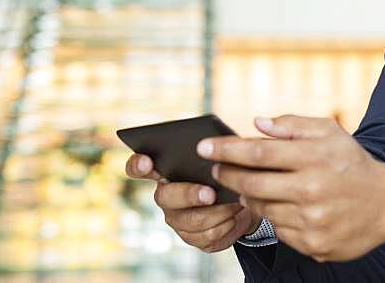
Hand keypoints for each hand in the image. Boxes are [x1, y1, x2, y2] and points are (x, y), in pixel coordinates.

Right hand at [124, 152, 262, 251]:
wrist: (246, 200)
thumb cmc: (229, 171)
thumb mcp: (223, 156)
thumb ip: (214, 151)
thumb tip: (218, 146)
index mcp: (166, 170)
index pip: (139, 167)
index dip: (138, 165)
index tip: (147, 162)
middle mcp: (166, 197)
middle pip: (165, 197)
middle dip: (189, 194)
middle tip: (210, 193)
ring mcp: (177, 220)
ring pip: (191, 220)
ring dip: (217, 212)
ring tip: (236, 203)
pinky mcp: (194, 238)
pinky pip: (206, 237)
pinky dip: (225, 226)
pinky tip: (234, 217)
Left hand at [197, 115, 384, 261]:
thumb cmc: (352, 163)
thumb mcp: (329, 132)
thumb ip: (292, 125)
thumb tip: (257, 123)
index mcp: (313, 158)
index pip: (258, 153)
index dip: (226, 150)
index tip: (204, 147)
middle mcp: (311, 190)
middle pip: (251, 183)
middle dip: (228, 173)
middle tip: (218, 167)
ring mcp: (311, 221)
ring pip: (261, 208)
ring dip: (250, 196)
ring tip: (252, 184)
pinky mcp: (312, 244)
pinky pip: (278, 229)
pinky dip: (274, 215)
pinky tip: (282, 204)